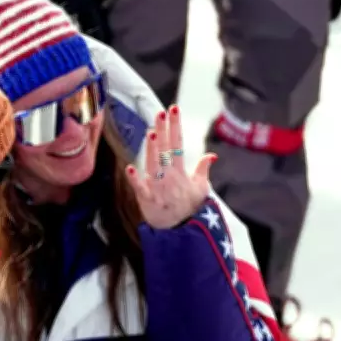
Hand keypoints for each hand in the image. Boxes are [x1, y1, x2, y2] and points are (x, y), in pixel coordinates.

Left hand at [125, 105, 215, 228]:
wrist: (180, 231)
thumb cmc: (189, 208)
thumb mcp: (201, 189)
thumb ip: (203, 169)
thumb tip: (211, 155)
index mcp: (181, 172)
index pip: (178, 143)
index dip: (175, 126)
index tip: (174, 109)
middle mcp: (169, 177)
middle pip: (166, 150)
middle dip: (164, 130)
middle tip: (162, 113)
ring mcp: (158, 187)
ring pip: (154, 164)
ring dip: (152, 150)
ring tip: (152, 132)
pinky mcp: (146, 199)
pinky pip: (140, 188)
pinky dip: (135, 179)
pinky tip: (129, 168)